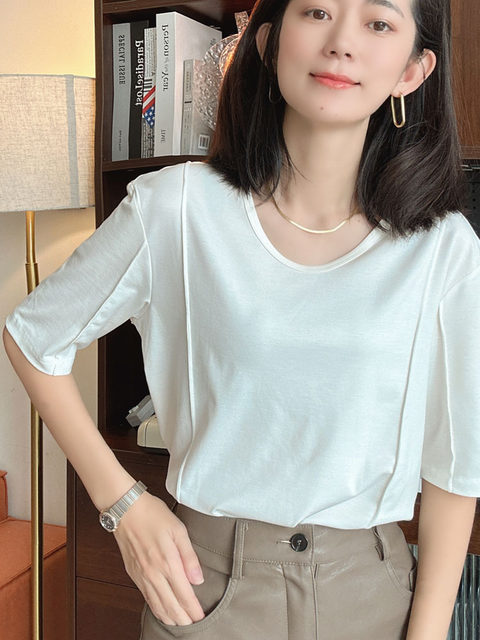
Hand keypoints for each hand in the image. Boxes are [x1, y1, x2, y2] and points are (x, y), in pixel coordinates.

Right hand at [112, 492, 205, 625]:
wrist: (126, 508)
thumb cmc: (153, 515)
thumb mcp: (178, 530)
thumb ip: (189, 557)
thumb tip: (198, 579)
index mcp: (167, 563)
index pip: (184, 595)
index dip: (193, 609)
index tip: (201, 616)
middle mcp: (153, 574)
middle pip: (170, 606)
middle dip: (183, 619)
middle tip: (194, 624)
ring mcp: (141, 575)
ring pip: (157, 605)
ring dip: (169, 617)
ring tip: (180, 623)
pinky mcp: (133, 573)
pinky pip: (146, 597)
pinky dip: (155, 608)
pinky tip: (161, 610)